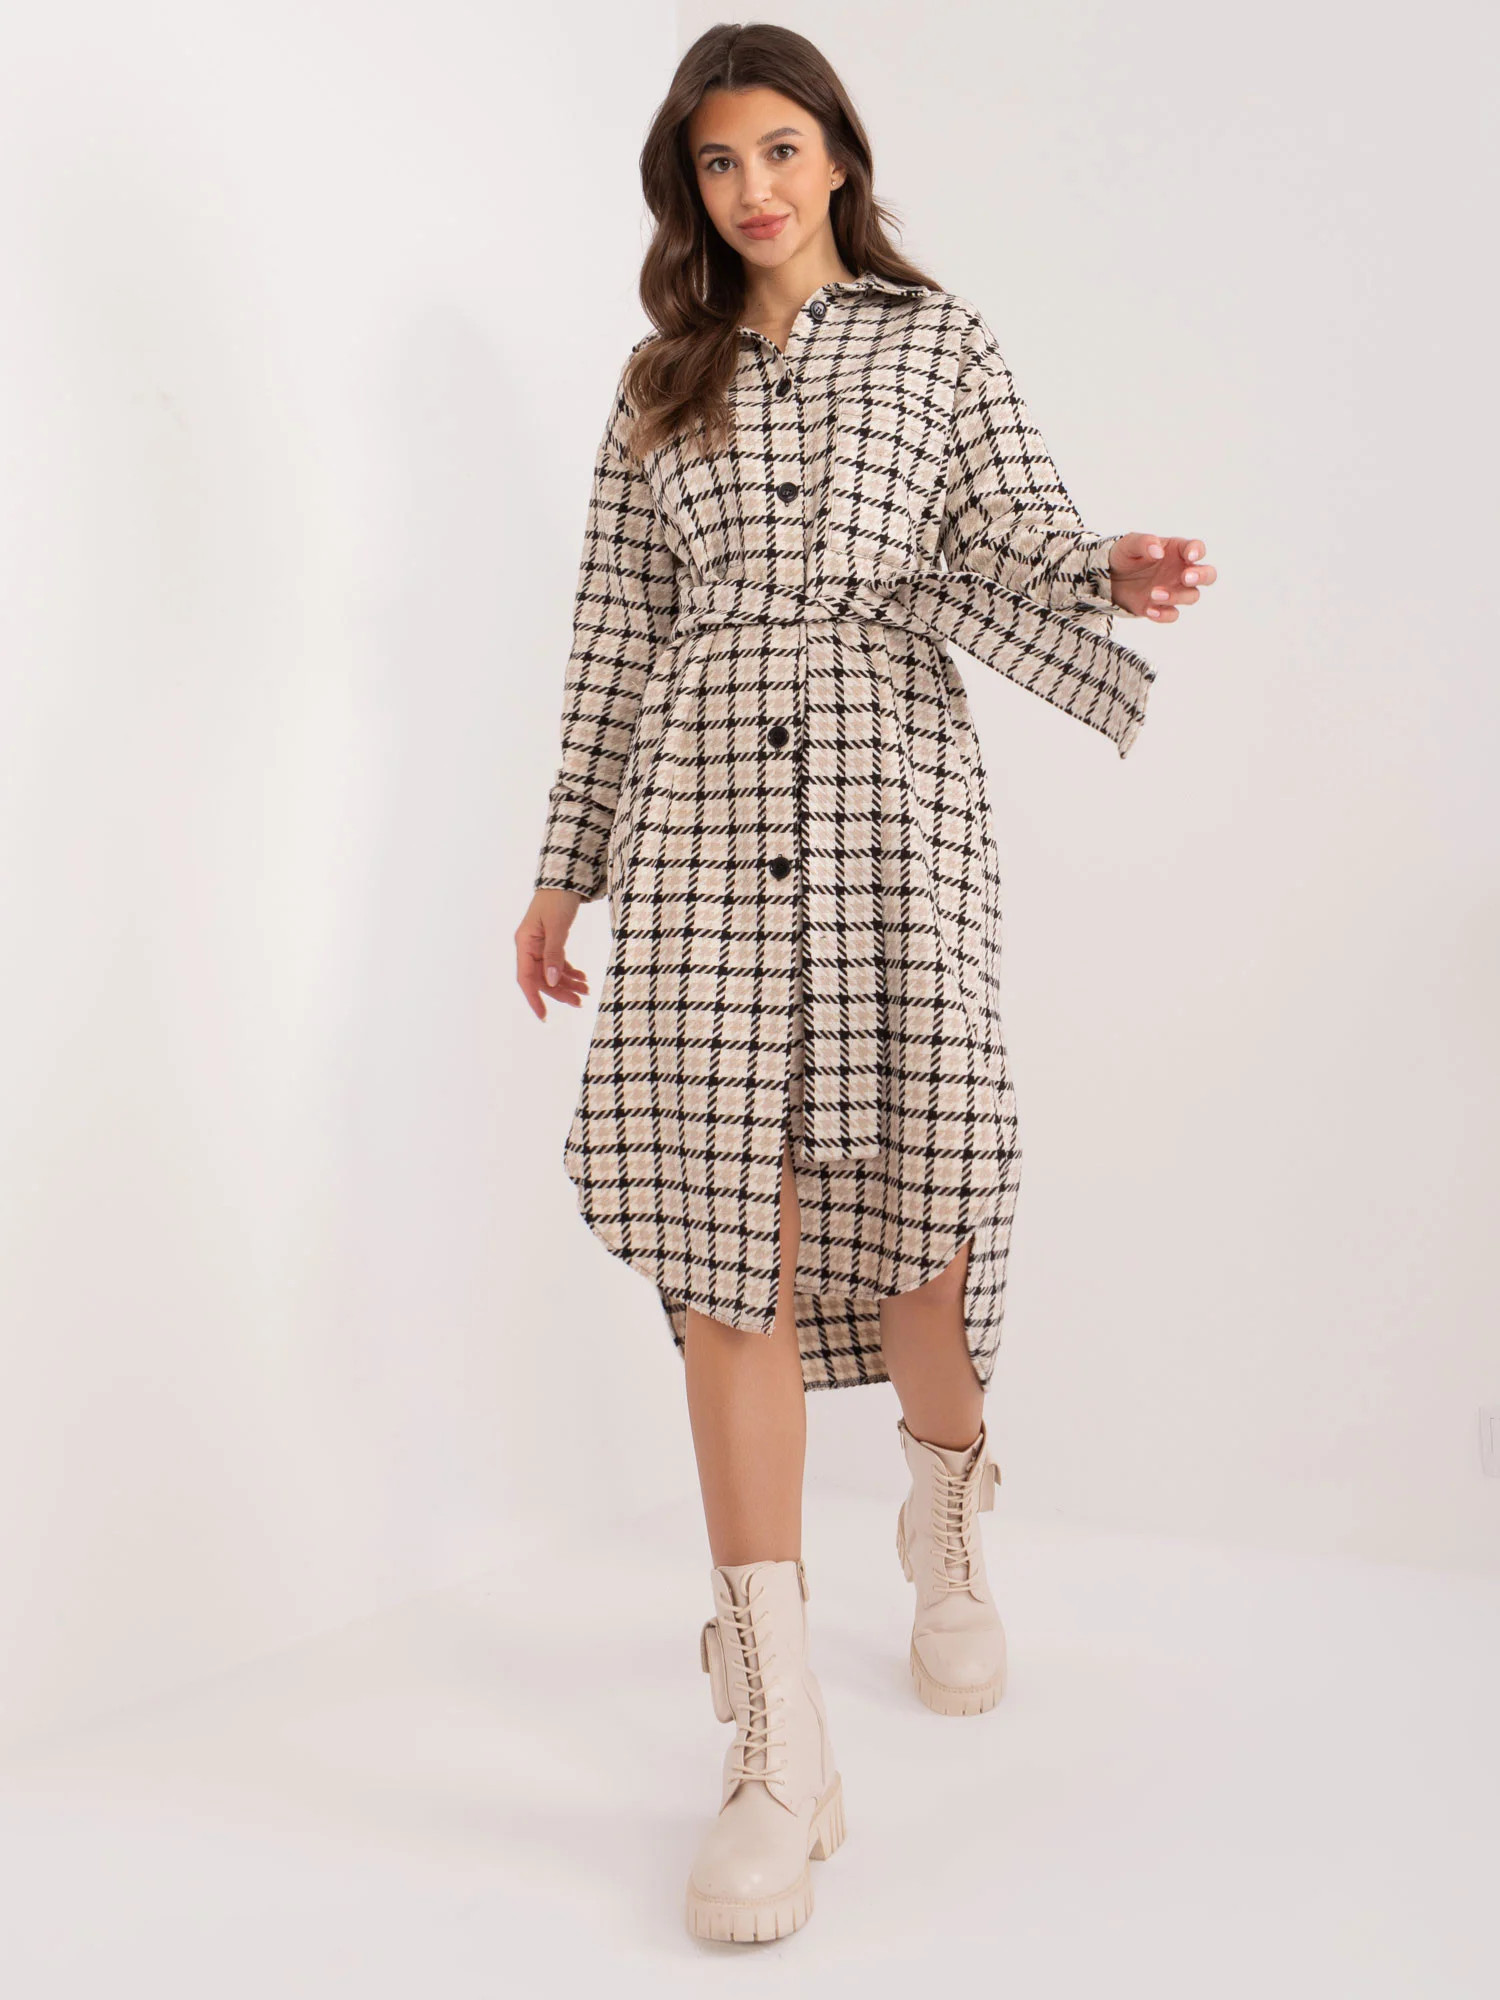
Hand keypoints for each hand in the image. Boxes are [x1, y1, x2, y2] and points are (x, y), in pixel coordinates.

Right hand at [516, 887, 589, 1018]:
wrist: (566, 879)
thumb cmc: (558, 899)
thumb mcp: (558, 927)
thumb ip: (554, 954)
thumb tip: (550, 981)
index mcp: (525, 944)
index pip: (526, 979)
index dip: (534, 999)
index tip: (544, 1017)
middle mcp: (529, 947)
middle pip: (542, 978)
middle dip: (560, 992)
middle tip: (580, 1002)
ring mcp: (540, 945)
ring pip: (551, 973)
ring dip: (568, 983)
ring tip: (586, 991)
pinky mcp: (551, 942)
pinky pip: (558, 963)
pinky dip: (570, 972)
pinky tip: (582, 978)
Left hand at [1108, 534, 1215, 620]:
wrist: (1108, 579)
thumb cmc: (1124, 556)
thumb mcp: (1128, 544)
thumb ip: (1144, 542)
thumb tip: (1157, 550)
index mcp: (1177, 550)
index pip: (1197, 548)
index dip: (1197, 552)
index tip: (1189, 557)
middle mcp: (1181, 570)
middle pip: (1208, 575)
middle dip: (1201, 576)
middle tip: (1186, 578)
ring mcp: (1174, 590)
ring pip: (1192, 596)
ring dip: (1177, 596)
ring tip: (1154, 593)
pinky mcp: (1163, 607)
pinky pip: (1173, 614)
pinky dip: (1164, 615)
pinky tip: (1150, 610)